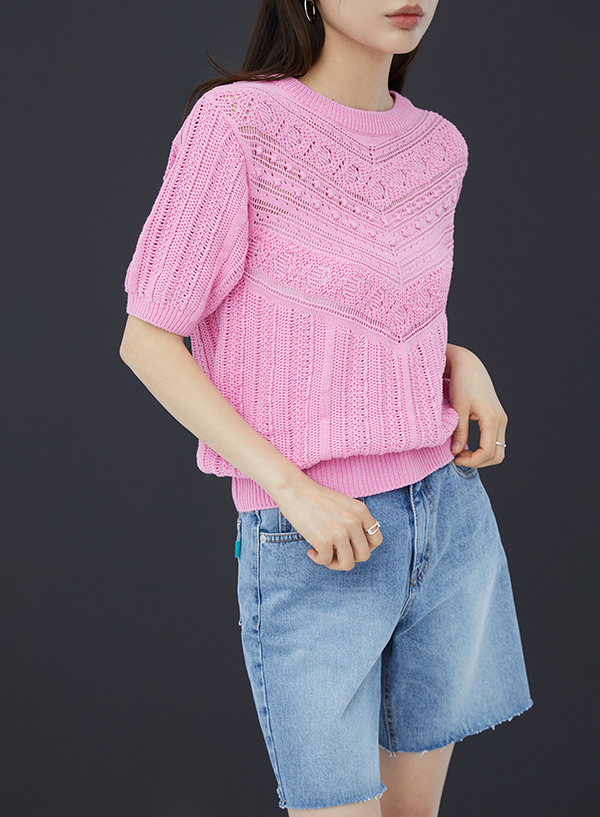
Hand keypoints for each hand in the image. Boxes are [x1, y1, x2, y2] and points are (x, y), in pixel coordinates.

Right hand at [272, 477, 383, 570]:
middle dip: (350, 557)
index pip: (376, 540)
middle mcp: (354, 522)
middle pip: (364, 555)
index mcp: (361, 512)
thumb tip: (359, 544)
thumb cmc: (316, 498)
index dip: (365, 548)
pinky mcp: (323, 540)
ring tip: (324, 554)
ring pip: (348, 564)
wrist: (295, 490)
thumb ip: (356, 520)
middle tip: (336, 552)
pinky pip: (326, 561)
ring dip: (335, 563)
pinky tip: (311, 550)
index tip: (351, 547)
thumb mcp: (344, 504)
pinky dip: (318, 559)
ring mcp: (340, 532)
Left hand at [445, 344, 507, 468]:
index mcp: (492, 419)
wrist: (469, 365)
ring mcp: (501, 418)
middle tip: (459, 458)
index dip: (472, 461)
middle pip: (498, 454)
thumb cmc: (462, 383)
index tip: (455, 459)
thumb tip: (456, 452)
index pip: (488, 452)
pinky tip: (467, 444)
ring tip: (461, 452)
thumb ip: (459, 432)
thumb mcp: (458, 409)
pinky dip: (484, 447)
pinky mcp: (497, 417)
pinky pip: (495, 439)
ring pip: (498, 448)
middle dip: (479, 462)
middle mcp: (500, 420)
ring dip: (482, 456)